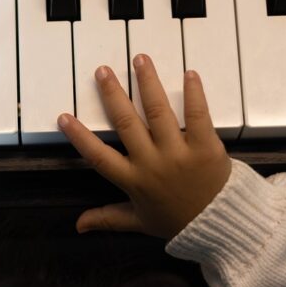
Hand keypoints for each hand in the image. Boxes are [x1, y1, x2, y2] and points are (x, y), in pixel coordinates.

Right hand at [57, 54, 231, 239]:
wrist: (221, 226)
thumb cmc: (179, 223)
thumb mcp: (139, 222)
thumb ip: (107, 218)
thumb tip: (79, 225)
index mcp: (134, 181)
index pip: (99, 157)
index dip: (80, 137)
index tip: (64, 117)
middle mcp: (152, 164)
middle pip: (127, 123)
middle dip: (113, 95)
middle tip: (103, 71)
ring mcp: (179, 153)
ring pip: (158, 112)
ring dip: (148, 83)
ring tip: (140, 60)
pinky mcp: (206, 147)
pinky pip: (198, 116)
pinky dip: (194, 94)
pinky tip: (189, 73)